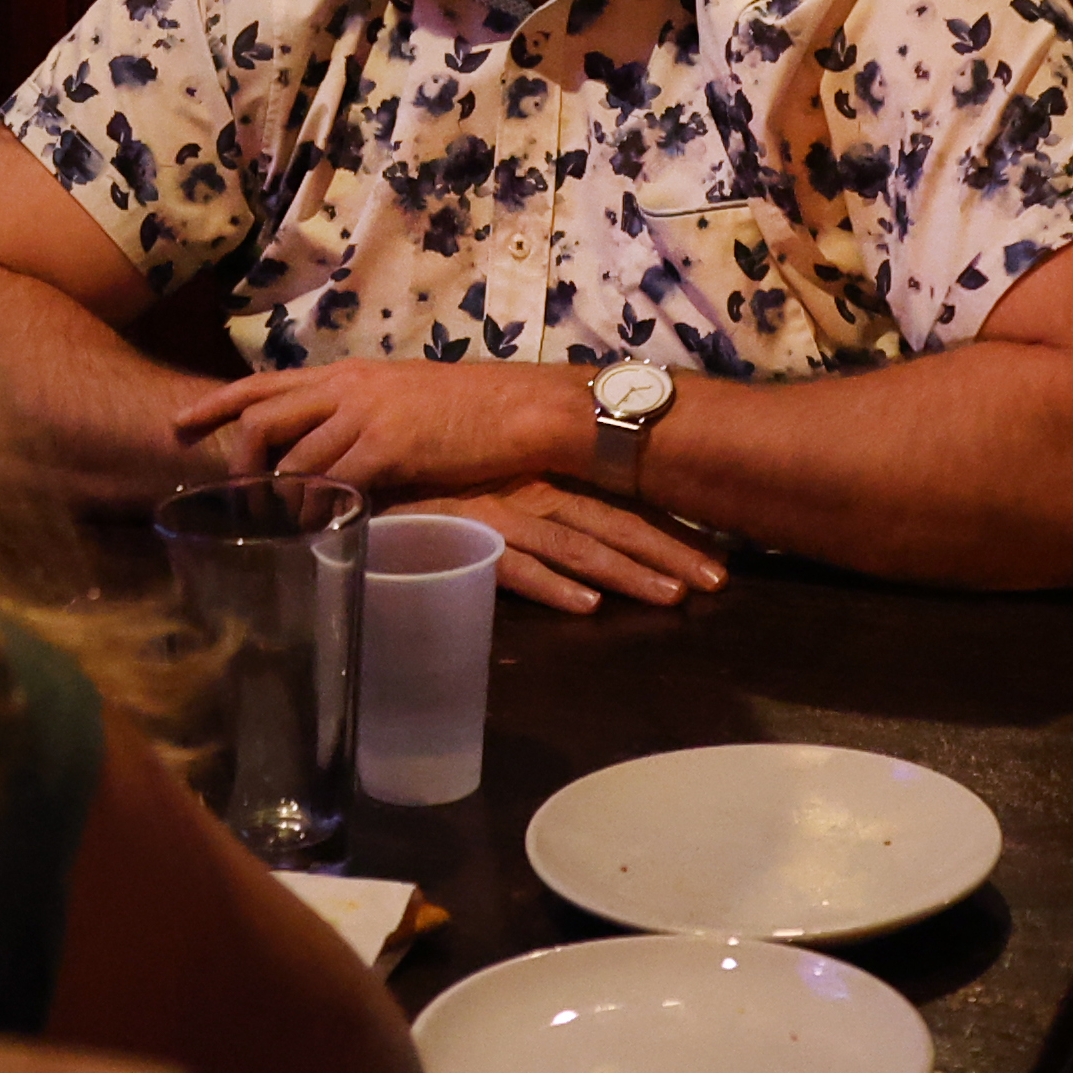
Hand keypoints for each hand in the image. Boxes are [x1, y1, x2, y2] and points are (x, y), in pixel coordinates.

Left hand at [177, 357, 584, 501]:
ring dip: (281, 500)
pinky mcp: (389, 446)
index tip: (178, 424)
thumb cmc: (466, 409)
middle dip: (238, 461)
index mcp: (346, 373)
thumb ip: (356, 418)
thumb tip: (325, 451)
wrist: (520, 409)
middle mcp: (346, 386)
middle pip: (263, 417)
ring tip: (277, 528)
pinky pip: (335, 483)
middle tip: (234, 501)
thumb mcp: (398, 400)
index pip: (264, 383)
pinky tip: (317, 530)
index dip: (215, 403)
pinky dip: (319, 511)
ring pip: (295, 459)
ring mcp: (366, 414)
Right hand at [402, 478, 732, 613]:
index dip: (666, 528)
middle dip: (668, 550)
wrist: (353, 467)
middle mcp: (526, 487)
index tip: (713, 557)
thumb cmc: (418, 482)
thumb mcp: (484, 491)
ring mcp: (494, 509)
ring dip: (626, 570)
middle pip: (610, 521)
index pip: (615, 503)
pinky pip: (510, 563)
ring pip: (574, 542)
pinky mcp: (458, 533)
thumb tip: (579, 546)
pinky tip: (586, 605)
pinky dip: (549, 584)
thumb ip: (526, 516)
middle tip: (719, 582)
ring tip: (672, 598)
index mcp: (538, 475)